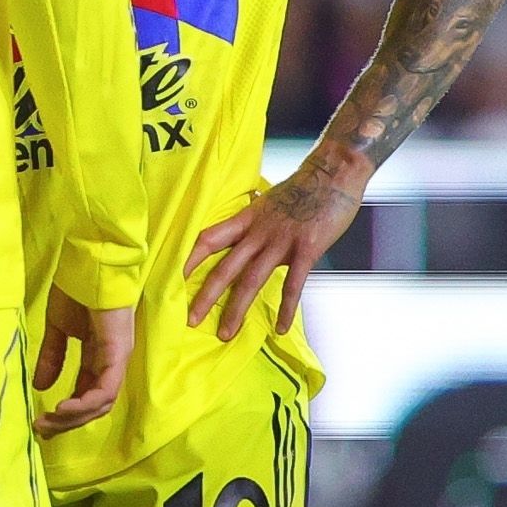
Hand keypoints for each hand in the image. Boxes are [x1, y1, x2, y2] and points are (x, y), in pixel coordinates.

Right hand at [31, 297, 135, 435]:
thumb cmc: (76, 291)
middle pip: (95, 406)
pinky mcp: (118, 353)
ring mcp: (117, 358)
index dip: (66, 413)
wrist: (87, 265)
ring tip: (49, 420)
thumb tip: (40, 386)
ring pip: (101, 402)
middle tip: (41, 429)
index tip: (40, 422)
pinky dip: (85, 403)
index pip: (86, 396)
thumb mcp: (57, 330)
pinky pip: (105, 388)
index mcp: (98, 358)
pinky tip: (62, 407)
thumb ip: (52, 358)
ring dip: (74, 417)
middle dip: (67, 422)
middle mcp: (111, 363)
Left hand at [183, 154, 366, 340]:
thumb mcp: (268, 201)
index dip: (189, 259)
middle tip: (190, 319)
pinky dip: (286, 309)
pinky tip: (280, 327)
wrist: (334, 173)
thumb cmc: (304, 188)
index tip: (172, 278)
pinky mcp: (306, 250)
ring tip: (225, 333)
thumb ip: (254, 220)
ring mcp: (281, 242)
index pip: (208, 239)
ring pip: (251, 280)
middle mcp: (258, 232)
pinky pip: (293, 285)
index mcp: (247, 219)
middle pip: (225, 267)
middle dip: (205, 296)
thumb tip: (241, 232)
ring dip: (237, 309)